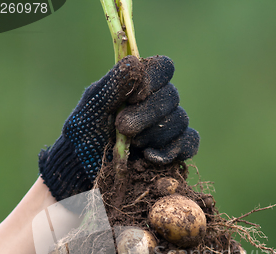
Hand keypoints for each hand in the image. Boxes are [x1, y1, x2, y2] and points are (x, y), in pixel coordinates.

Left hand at [39, 56, 199, 200]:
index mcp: (140, 85)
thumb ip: (112, 85)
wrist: (85, 170)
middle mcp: (158, 103)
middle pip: (172, 97)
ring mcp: (168, 128)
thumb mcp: (93, 107)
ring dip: (155, 133)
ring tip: (132, 144)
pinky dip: (174, 149)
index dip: (153, 80)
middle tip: (122, 127)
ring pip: (180, 120)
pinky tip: (150, 157)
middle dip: (147, 114)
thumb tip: (134, 61)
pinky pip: (190, 142)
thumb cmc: (85, 134)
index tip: (133, 96)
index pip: (163, 68)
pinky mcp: (174, 151)